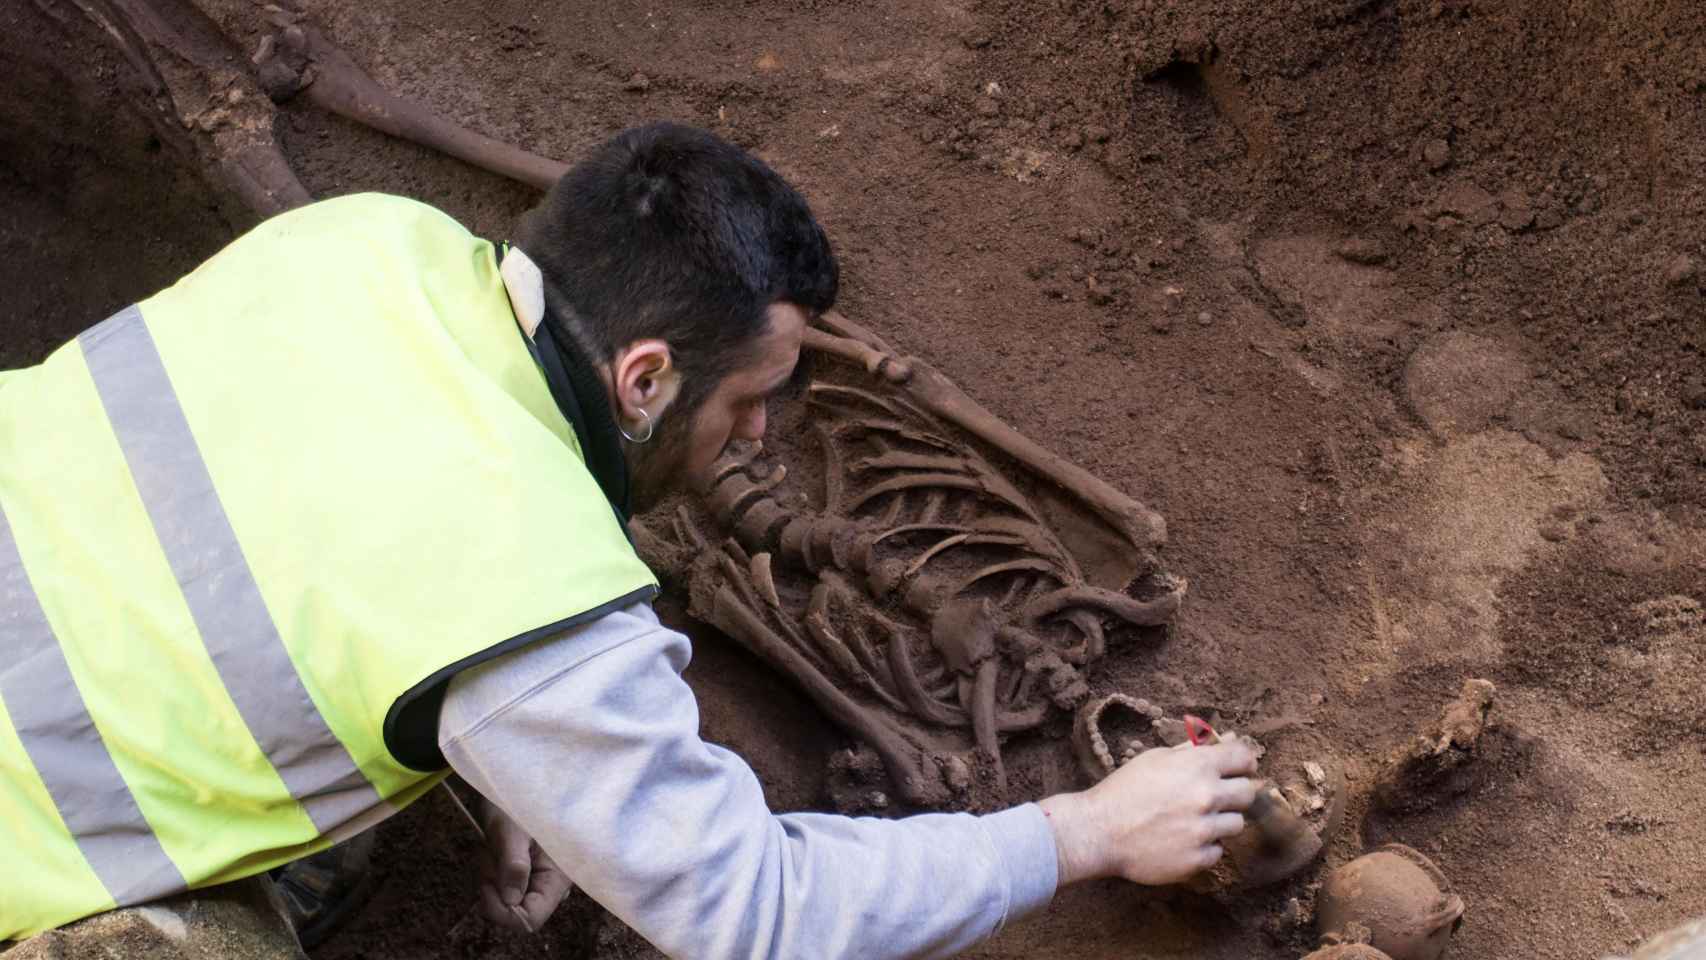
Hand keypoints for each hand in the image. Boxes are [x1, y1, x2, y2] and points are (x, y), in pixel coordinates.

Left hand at [477, 798, 573, 932]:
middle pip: (515, 911)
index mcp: (558, 876)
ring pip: (504, 900)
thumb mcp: (512, 830)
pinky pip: (501, 887)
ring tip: (492, 847)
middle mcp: (551, 884)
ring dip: (491, 877)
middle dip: (494, 889)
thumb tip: (511, 901)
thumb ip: (514, 864)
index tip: (486, 885)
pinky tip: (493, 850)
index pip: (531, 919)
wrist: (511, 781)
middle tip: (490, 855)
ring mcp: (537, 879)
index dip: (504, 912)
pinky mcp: (525, 873)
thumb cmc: (517, 799)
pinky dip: (491, 873)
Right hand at [1038, 740, 1259, 885]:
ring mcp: (1203, 831)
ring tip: (1190, 821)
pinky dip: (1203, 847)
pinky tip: (1180, 840)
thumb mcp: (1155, 759)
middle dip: (1234, 793)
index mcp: (1197, 767)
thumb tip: (1230, 738)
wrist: (1098, 831)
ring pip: (1236, 824)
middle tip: (1211, 798)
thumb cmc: (1124, 790)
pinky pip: (1217, 851)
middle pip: (1248, 793)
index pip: (1244, 758)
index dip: (1242, 762)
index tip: (1236, 769)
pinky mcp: (1198, 859)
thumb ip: (1195, 750)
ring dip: (1219, 822)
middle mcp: (1206, 797)